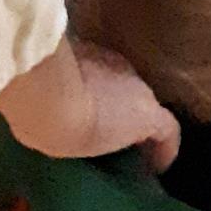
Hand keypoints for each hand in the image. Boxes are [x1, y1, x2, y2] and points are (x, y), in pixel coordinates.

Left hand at [0, 34, 179, 168]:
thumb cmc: (68, 129)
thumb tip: (95, 140)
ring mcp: (112, 59)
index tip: (155, 165)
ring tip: (88, 112)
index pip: (169, 130)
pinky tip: (70, 90)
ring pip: (119, 82)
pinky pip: (96, 68)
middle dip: (131, 117)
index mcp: (145, 114)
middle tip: (114, 136)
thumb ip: (104, 141)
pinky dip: (89, 81)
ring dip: (110, 97)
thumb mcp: (90, 149)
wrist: (41, 87)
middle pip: (142, 101)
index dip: (165, 148)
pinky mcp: (87, 45)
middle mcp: (137, 82)